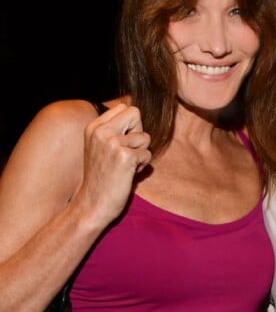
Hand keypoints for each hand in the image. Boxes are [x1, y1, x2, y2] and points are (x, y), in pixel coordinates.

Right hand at [76, 103, 151, 226]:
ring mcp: (112, 143)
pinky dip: (142, 165)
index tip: (122, 142)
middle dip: (138, 133)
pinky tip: (127, 174)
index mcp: (93, 127)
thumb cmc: (102, 177)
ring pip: (145, 137)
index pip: (124, 107)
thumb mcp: (101, 146)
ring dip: (140, 153)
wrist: (92, 204)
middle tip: (127, 152)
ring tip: (125, 166)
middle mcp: (100, 131)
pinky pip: (147, 154)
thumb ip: (115, 130)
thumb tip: (138, 114)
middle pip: (135, 113)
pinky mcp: (124, 157)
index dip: (131, 124)